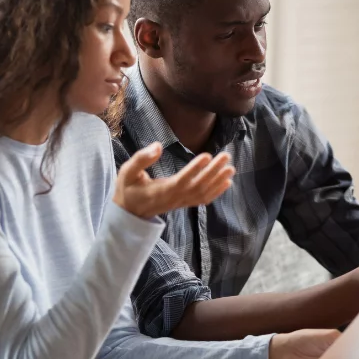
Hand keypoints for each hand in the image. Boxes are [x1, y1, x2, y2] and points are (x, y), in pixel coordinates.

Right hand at [113, 143, 234, 218]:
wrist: (129, 213)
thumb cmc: (127, 189)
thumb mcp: (127, 172)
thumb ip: (141, 159)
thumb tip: (157, 146)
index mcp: (160, 191)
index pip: (181, 180)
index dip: (194, 169)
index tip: (207, 156)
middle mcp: (174, 198)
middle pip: (197, 186)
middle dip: (213, 171)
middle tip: (226, 156)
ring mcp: (180, 202)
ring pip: (202, 193)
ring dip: (218, 180)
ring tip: (230, 167)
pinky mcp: (183, 203)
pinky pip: (202, 200)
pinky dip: (216, 191)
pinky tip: (227, 182)